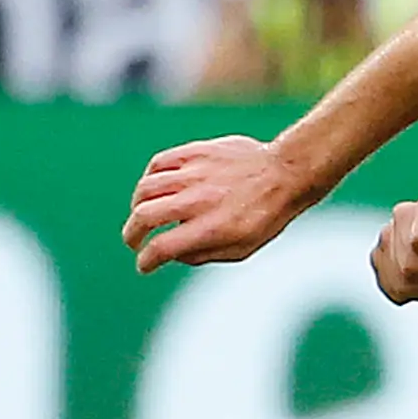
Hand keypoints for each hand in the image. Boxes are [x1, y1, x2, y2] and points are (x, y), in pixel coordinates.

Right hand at [122, 135, 317, 272]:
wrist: (285, 174)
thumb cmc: (266, 215)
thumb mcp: (242, 248)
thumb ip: (205, 254)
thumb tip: (174, 255)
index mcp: (211, 228)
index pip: (162, 247)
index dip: (146, 261)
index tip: (144, 265)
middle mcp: (198, 201)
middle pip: (144, 217)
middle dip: (132, 235)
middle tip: (133, 242)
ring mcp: (195, 174)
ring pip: (146, 189)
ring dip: (136, 207)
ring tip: (141, 215)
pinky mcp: (195, 152)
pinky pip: (159, 164)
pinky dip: (150, 179)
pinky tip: (154, 188)